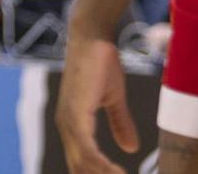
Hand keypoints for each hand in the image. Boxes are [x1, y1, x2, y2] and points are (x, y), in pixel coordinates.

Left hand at [56, 33, 138, 173]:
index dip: (97, 173)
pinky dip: (101, 164)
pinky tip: (118, 172)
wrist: (93, 37)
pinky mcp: (76, 113)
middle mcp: (66, 125)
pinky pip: (86, 148)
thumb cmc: (101, 63)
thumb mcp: (114, 99)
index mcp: (73, 123)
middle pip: (79, 166)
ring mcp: (68, 120)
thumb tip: (130, 149)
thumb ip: (120, 123)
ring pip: (83, 161)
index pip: (81, 161)